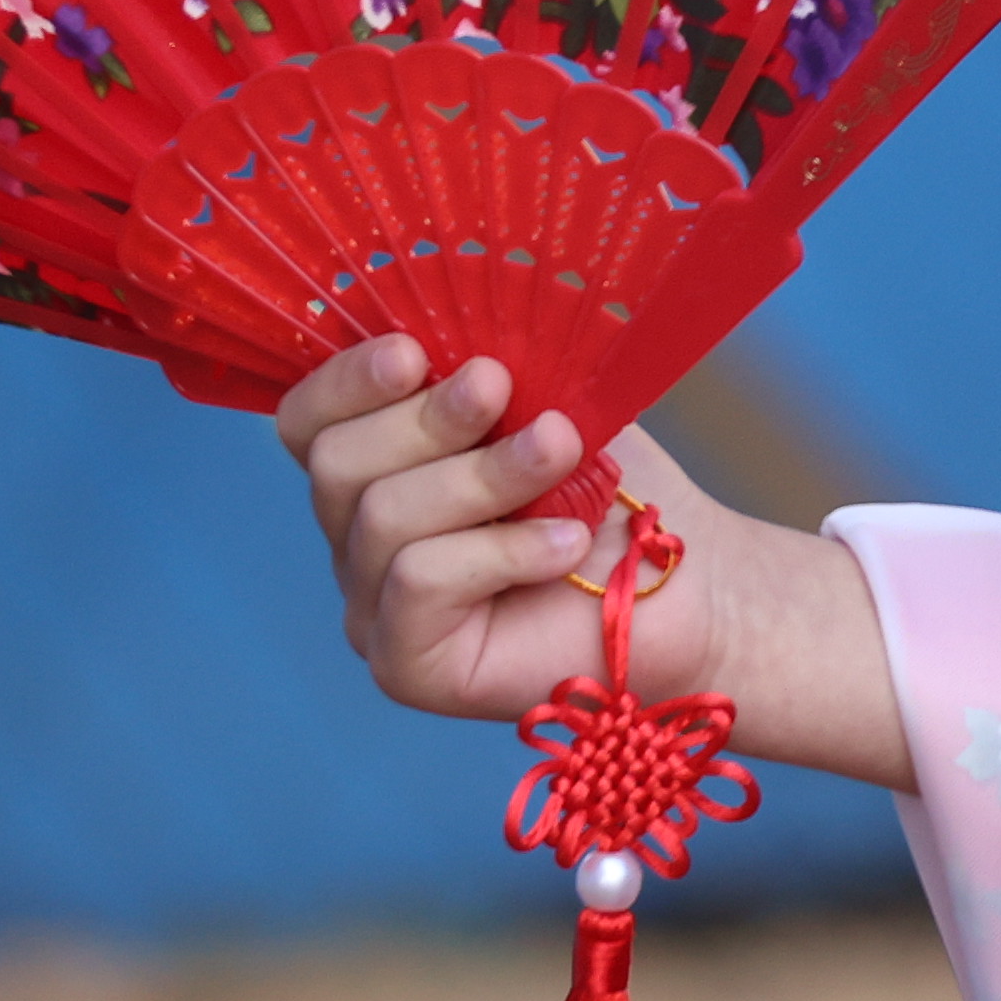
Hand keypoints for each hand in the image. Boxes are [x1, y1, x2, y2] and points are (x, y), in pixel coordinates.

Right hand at [273, 343, 904, 787]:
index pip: (307, 422)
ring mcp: (376, 609)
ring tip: (562, 454)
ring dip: (483, 474)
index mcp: (380, 468)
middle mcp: (360, 542)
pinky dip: (501, 549)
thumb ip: (484, 370)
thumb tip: (447, 335)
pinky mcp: (408, 665)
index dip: (346, 380)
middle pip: (336, 465)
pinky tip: (565, 543)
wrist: (694, 576)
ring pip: (381, 519)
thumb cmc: (616, 487)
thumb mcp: (546, 402)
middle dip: (426, 418)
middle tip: (503, 389)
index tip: (418, 350)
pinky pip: (418, 583)